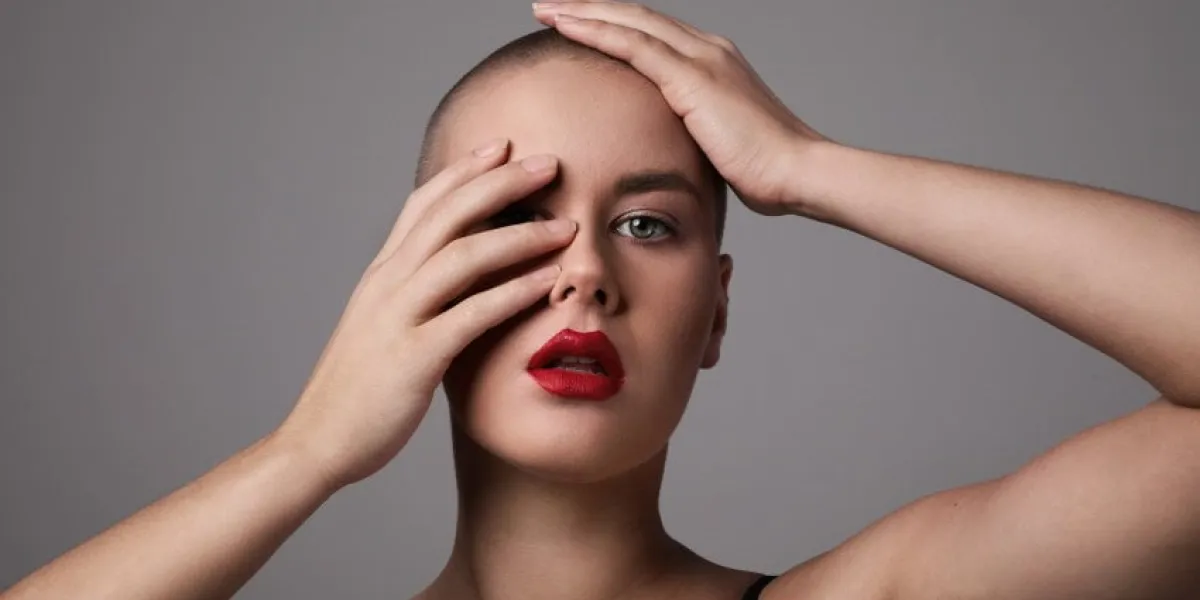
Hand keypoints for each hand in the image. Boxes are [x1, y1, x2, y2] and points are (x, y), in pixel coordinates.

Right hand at [273, 141, 575, 489]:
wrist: (318, 442)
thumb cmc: (360, 390)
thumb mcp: (385, 328)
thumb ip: (418, 297)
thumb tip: (461, 277)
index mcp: (382, 274)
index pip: (423, 204)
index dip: (463, 171)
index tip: (502, 146)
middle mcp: (387, 284)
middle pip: (448, 215)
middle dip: (501, 182)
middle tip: (549, 163)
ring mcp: (398, 318)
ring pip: (462, 256)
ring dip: (519, 235)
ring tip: (565, 225)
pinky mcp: (413, 357)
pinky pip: (471, 314)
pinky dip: (513, 293)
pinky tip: (548, 282)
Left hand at [533, 1, 828, 215]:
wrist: (797, 172)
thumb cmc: (767, 173)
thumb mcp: (722, 147)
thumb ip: (696, 139)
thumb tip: (674, 155)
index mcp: (714, 63)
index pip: (654, 34)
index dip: (615, 25)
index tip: (579, 25)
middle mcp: (707, 49)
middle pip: (636, 17)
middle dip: (591, 8)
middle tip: (549, 5)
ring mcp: (700, 58)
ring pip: (629, 21)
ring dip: (582, 11)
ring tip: (544, 8)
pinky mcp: (691, 76)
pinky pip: (632, 43)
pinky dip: (595, 30)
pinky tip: (565, 25)